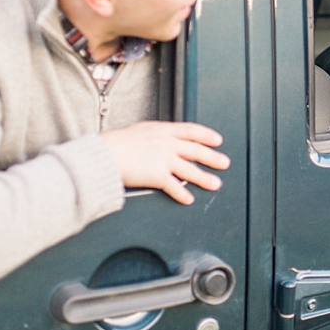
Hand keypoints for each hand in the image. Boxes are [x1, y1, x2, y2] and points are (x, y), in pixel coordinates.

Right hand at [100, 121, 229, 204]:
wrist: (104, 155)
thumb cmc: (116, 144)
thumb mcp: (140, 131)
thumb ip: (155, 135)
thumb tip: (162, 139)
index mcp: (162, 130)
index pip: (191, 130)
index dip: (206, 135)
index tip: (217, 140)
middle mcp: (166, 143)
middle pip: (196, 150)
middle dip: (212, 157)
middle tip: (224, 162)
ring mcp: (163, 159)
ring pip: (190, 170)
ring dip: (205, 178)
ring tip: (215, 184)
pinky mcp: (157, 175)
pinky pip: (175, 186)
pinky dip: (183, 194)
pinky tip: (189, 199)